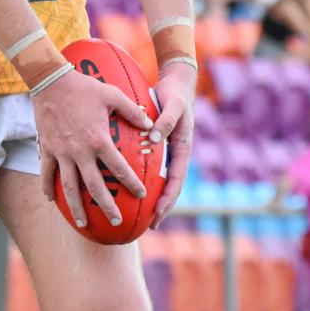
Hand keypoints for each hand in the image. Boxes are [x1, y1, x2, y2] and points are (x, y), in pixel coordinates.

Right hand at [33, 68, 153, 227]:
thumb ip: (132, 111)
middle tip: (116, 221)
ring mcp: (62, 152)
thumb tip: (150, 124)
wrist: (51, 81)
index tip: (141, 195)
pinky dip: (48, 188)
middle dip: (106, 206)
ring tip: (82, 223)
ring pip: (69, 187)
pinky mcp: (47, 149)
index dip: (131, 183)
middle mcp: (80, 151)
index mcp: (99, 140)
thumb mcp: (112, 95)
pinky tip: (52, 200)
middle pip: (95, 186)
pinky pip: (46, 173)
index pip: (119, 168)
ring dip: (76, 207)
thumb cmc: (84, 87)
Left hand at [149, 61, 195, 228]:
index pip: (176, 181)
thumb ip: (165, 121)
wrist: (177, 84)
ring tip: (137, 214)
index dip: (168, 199)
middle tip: (149, 225)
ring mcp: (167, 151)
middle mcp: (175, 154)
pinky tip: (127, 184)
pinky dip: (142, 177)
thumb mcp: (173, 106)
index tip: (158, 213)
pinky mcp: (158, 146)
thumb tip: (154, 138)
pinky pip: (151, 165)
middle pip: (169, 186)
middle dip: (161, 207)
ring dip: (152, 196)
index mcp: (182, 149)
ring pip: (160, 179)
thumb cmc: (175, 95)